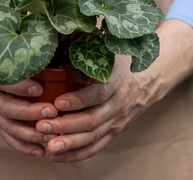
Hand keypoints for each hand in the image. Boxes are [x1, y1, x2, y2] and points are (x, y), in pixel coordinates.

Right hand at [0, 0, 57, 157]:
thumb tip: (29, 4)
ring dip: (30, 132)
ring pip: (7, 126)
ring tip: (52, 133)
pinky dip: (22, 144)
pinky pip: (5, 134)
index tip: (38, 87)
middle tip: (52, 111)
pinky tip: (41, 149)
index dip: (19, 86)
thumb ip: (1, 22)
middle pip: (6, 109)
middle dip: (30, 112)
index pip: (1, 82)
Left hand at [36, 56, 156, 162]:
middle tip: (42, 126)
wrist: (149, 80)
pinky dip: (76, 154)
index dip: (78, 100)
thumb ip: (91, 48)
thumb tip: (65, 36)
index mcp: (116, 82)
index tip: (57, 102)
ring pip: (92, 137)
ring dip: (69, 144)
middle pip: (92, 120)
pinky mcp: (114, 132)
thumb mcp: (110, 51)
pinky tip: (57, 156)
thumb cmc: (122, 61)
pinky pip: (95, 147)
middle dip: (65, 126)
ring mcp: (116, 121)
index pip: (98, 94)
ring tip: (48, 146)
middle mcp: (118, 104)